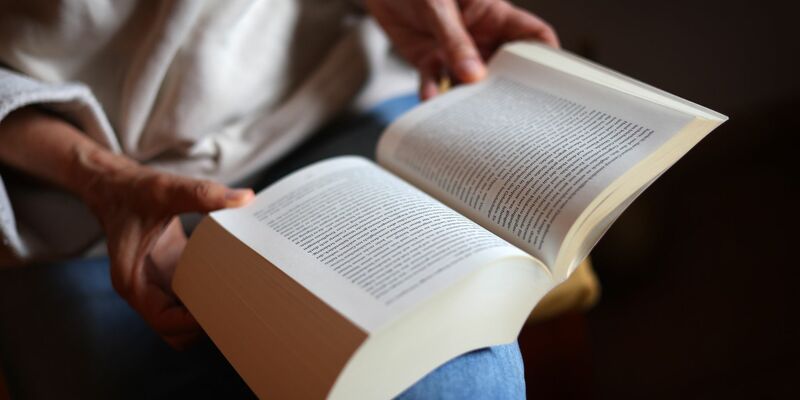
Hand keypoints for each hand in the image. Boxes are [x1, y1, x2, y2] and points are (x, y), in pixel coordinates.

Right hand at [77, 150, 253, 348]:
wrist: (114, 185)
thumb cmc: (132, 191)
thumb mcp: (165, 189)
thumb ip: (202, 194)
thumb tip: (243, 198)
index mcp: (134, 281)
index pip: (166, 322)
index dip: (195, 323)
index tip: (225, 308)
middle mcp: (144, 290)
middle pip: (177, 332)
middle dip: (204, 326)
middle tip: (238, 305)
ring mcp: (158, 285)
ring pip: (184, 322)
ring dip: (207, 316)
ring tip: (238, 297)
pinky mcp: (170, 275)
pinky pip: (191, 300)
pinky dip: (209, 297)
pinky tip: (233, 281)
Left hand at [365, 0, 558, 98]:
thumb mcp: (438, 7)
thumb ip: (454, 41)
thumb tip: (473, 76)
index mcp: (494, 15)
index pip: (533, 37)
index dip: (547, 59)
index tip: (551, 86)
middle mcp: (479, 37)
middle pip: (505, 69)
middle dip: (507, 91)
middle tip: (508, 114)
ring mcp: (455, 51)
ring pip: (470, 84)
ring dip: (468, 100)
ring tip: (467, 116)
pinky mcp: (429, 61)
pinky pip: (435, 85)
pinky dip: (433, 95)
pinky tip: (429, 102)